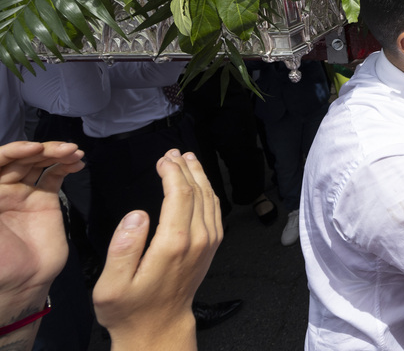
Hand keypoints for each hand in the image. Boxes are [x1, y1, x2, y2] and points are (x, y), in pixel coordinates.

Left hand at [0, 140, 84, 330]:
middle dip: (41, 149)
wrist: (21, 283)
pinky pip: (55, 176)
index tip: (34, 148)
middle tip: (62, 149)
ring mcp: (25, 193)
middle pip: (21, 158)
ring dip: (56, 153)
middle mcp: (3, 188)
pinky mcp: (46, 201)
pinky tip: (77, 163)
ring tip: (74, 152)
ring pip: (39, 163)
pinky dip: (66, 166)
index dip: (14, 149)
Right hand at [93, 150, 221, 350]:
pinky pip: (214, 211)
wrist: (158, 328)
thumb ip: (123, 247)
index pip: (180, 194)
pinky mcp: (210, 247)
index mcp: (174, 244)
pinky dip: (207, 192)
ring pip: (210, 198)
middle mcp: (197, 240)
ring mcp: (208, 243)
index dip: (173, 172)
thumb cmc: (131, 309)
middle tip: (173, 152)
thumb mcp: (112, 285)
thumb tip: (137, 214)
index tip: (162, 159)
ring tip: (187, 159)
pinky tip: (199, 184)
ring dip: (199, 176)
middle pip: (198, 191)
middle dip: (186, 167)